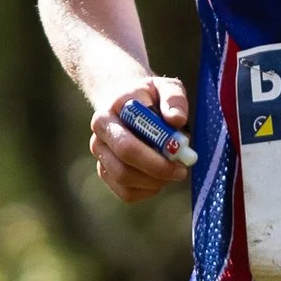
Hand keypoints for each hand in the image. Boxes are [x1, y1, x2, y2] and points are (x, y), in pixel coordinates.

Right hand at [89, 76, 192, 202]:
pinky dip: (148, 190)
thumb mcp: (165, 87)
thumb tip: (177, 120)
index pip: (128, 140)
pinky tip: (160, 178)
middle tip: (181, 171)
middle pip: (123, 163)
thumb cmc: (150, 97)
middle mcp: (99, 136)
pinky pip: (126, 193)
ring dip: (154, 181)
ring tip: (173, 171)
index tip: (180, 151)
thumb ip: (173, 98)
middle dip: (156, 169)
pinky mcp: (107, 173)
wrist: (127, 104)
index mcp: (110, 113)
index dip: (156, 149)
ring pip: (124, 180)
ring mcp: (100, 157)